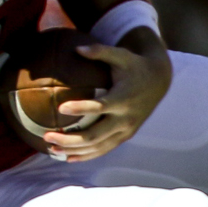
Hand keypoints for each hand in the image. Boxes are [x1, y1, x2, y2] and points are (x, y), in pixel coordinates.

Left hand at [41, 40, 171, 160]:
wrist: (159, 81)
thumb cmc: (134, 65)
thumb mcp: (121, 55)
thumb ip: (100, 51)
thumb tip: (76, 48)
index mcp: (123, 99)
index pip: (100, 107)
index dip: (80, 108)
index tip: (60, 107)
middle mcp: (125, 119)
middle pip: (94, 135)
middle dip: (70, 139)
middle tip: (47, 136)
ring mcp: (126, 130)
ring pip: (98, 147)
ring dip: (74, 150)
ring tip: (51, 149)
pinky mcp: (125, 136)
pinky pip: (104, 149)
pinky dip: (86, 155)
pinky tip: (68, 158)